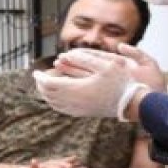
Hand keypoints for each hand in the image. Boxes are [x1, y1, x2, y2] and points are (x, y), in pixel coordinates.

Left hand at [39, 45, 164, 119]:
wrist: (132, 104)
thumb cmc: (121, 82)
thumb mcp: (106, 64)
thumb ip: (85, 58)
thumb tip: (66, 54)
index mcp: (77, 89)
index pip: (50, 84)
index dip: (40, 78)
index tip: (35, 71)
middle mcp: (75, 102)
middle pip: (49, 95)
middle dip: (41, 85)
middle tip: (38, 77)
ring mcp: (79, 110)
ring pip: (54, 103)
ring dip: (46, 94)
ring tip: (44, 85)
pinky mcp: (83, 113)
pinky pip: (62, 109)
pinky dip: (54, 102)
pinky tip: (56, 96)